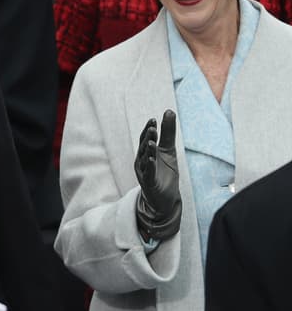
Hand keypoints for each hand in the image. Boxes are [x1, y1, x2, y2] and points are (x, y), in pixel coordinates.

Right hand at [133, 109, 181, 240]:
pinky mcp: (149, 183)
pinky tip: (152, 159)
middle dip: (147, 137)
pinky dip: (149, 166)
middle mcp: (141, 161)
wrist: (165, 199)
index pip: (145, 138)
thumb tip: (168, 111)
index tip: (154, 119)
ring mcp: (144, 172)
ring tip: (152, 141)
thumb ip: (168, 132)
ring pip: (144, 159)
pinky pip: (148, 173)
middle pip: (143, 147)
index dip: (149, 130)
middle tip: (152, 127)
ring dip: (147, 150)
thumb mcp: (169, 151)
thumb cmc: (165, 174)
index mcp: (146, 153)